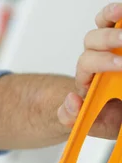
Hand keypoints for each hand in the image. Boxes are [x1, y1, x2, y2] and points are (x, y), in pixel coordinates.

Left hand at [58, 3, 121, 138]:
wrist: (113, 110)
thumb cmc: (105, 115)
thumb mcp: (92, 123)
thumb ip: (73, 116)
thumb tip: (71, 100)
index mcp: (87, 78)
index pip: (87, 64)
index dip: (102, 62)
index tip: (120, 65)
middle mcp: (95, 58)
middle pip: (92, 41)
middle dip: (108, 40)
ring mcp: (107, 46)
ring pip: (101, 25)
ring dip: (112, 20)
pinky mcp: (117, 39)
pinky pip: (115, 21)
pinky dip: (118, 15)